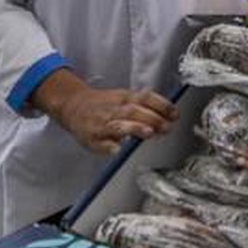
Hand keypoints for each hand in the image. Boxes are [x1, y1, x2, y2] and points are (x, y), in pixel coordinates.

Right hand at [33, 69, 177, 154]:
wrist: (73, 106)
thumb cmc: (103, 105)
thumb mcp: (124, 98)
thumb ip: (145, 106)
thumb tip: (170, 114)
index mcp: (124, 98)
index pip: (145, 97)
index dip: (161, 105)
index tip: (175, 114)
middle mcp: (114, 109)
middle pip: (135, 111)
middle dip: (152, 118)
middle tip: (167, 127)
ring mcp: (103, 123)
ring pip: (119, 124)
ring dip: (134, 128)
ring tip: (148, 133)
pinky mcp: (92, 138)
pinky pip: (101, 143)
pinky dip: (109, 146)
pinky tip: (117, 149)